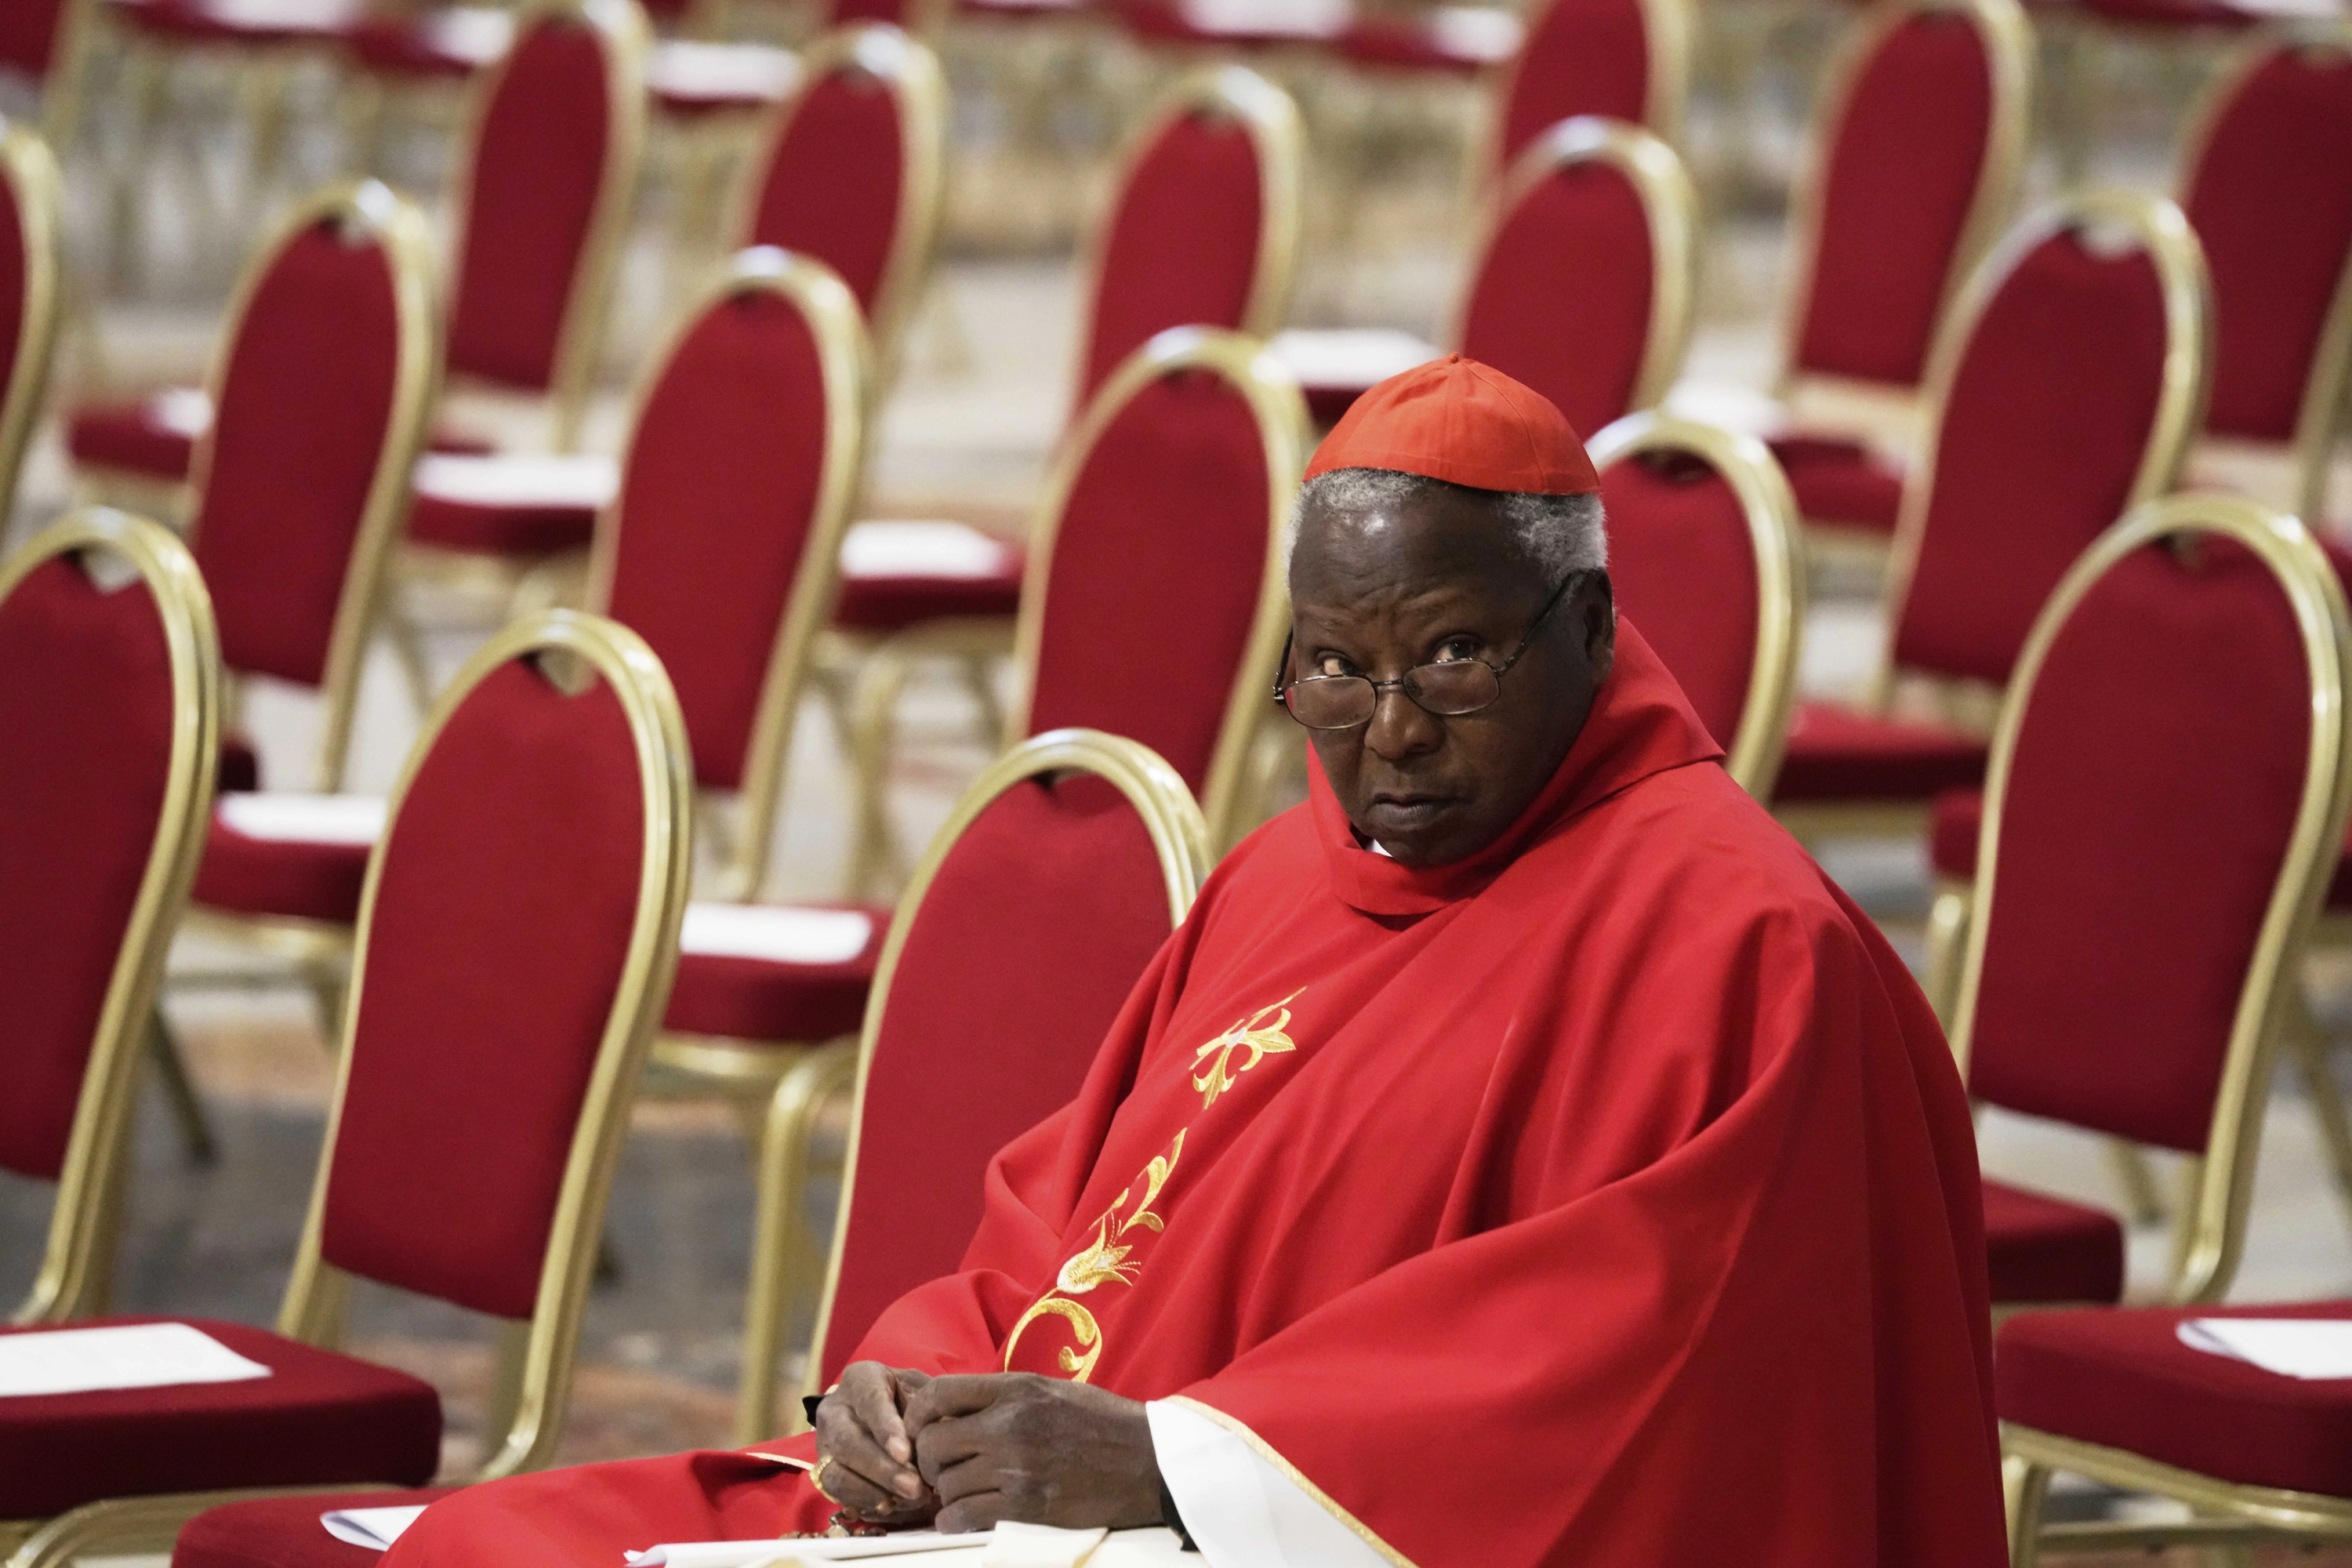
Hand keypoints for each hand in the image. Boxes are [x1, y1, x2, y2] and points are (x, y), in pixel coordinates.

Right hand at [812, 1362, 939, 1522]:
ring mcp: (825, 1443)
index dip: (886, 1429)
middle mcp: (834, 1410)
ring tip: (911, 1500)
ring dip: (874, 1493)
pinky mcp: (824, 1472)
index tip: (905, 1453)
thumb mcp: (920, 1389)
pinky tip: (897, 1506)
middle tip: (915, 1487)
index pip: (870, 1401)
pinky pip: (839, 1495)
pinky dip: (868, 1505)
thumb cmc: (907, 1397)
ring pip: (837, 1474)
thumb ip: (927, 1408)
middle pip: (849, 1443)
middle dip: (882, 1470)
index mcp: (860, 1379)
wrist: (881, 1410)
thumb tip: (942, 1435)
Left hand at [902, 1372, 1162, 1533]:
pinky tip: (965, 1516)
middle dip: (928, 1458)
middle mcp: (1011, 1425)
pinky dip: (956, 1520)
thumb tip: (956, 1411)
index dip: (916, 1414)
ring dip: (947, 1492)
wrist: (1149, 1461)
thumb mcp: (1051, 1391)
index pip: (939, 1393)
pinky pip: (965, 1516)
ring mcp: (1018, 1468)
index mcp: (1017, 1389)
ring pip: (947, 1484)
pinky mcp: (1027, 1507)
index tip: (917, 1429)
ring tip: (963, 1491)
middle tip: (940, 1467)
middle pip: (933, 1442)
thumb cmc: (1102, 1423)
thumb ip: (1004, 1397)